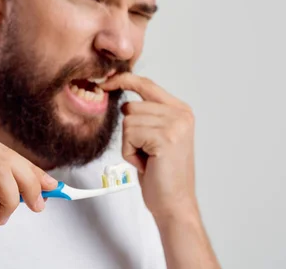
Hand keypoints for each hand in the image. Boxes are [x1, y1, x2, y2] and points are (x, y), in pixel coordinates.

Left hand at [101, 73, 196, 219]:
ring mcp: (175, 124)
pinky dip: (130, 153)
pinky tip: (146, 164)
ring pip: (128, 121)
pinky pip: (129, 135)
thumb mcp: (155, 137)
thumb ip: (146, 115)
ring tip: (147, 159)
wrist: (174, 203)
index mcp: (180, 110)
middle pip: (131, 106)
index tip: (105, 83)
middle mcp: (181, 114)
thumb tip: (122, 101)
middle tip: (146, 152)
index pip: (146, 84)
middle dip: (129, 132)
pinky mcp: (165, 137)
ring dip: (129, 144)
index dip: (123, 80)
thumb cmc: (161, 174)